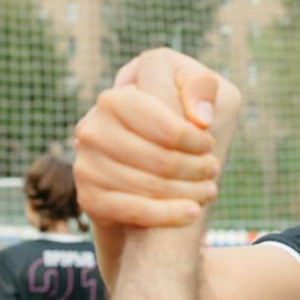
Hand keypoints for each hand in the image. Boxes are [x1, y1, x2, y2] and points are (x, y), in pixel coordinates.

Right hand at [74, 48, 241, 229]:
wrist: (134, 160)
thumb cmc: (167, 118)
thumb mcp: (187, 89)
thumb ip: (200, 85)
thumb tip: (201, 118)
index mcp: (115, 99)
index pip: (168, 129)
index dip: (197, 141)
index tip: (209, 144)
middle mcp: (92, 130)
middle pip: (161, 161)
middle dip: (197, 169)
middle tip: (213, 170)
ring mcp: (86, 165)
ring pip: (151, 186)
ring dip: (189, 192)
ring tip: (209, 191)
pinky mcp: (89, 197)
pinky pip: (136, 211)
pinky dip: (169, 214)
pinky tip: (192, 212)